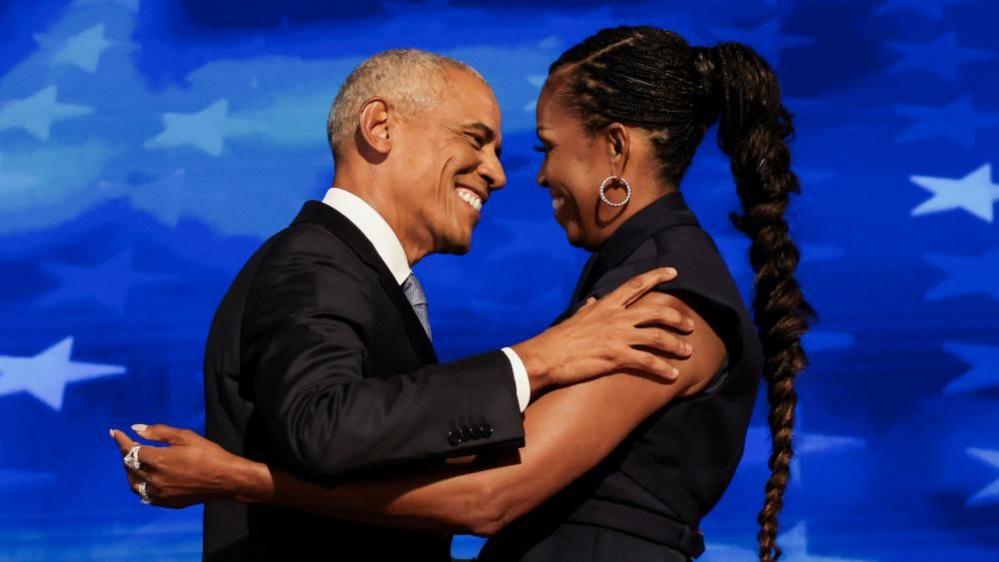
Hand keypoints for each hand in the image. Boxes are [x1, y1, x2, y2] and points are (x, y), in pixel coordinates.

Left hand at [110, 424, 248, 507]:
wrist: (226, 479)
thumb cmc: (208, 454)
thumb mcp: (185, 437)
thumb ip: (159, 433)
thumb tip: (136, 429)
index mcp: (158, 460)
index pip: (130, 449)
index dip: (121, 440)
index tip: (114, 432)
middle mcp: (154, 479)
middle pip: (129, 466)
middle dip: (126, 453)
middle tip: (128, 444)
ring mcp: (159, 493)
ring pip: (134, 483)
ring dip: (129, 472)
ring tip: (132, 463)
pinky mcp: (166, 502)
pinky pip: (144, 495)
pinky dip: (140, 485)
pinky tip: (144, 480)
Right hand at [512, 267, 694, 392]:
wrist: (546, 356)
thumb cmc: (558, 338)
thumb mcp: (575, 318)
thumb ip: (588, 309)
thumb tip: (592, 302)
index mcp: (606, 305)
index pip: (636, 285)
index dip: (656, 276)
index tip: (673, 271)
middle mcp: (616, 317)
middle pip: (656, 311)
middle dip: (677, 317)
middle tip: (690, 325)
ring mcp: (617, 336)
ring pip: (657, 337)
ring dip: (676, 345)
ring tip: (687, 352)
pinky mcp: (616, 357)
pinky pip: (648, 361)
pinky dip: (664, 368)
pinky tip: (673, 374)